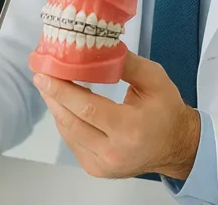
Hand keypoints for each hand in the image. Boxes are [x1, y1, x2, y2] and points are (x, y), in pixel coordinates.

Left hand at [33, 52, 200, 179]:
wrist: (177, 146)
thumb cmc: (167, 111)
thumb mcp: (154, 79)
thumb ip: (126, 63)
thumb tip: (96, 47)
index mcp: (130, 129)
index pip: (87, 109)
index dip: (62, 91)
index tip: (43, 74)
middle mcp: (113, 152)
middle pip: (71, 122)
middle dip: (52, 96)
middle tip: (40, 74)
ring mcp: (102, 165)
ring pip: (68, 133)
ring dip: (56, 107)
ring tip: (48, 85)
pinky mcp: (96, 169)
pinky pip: (72, 141)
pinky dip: (65, 121)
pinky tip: (63, 104)